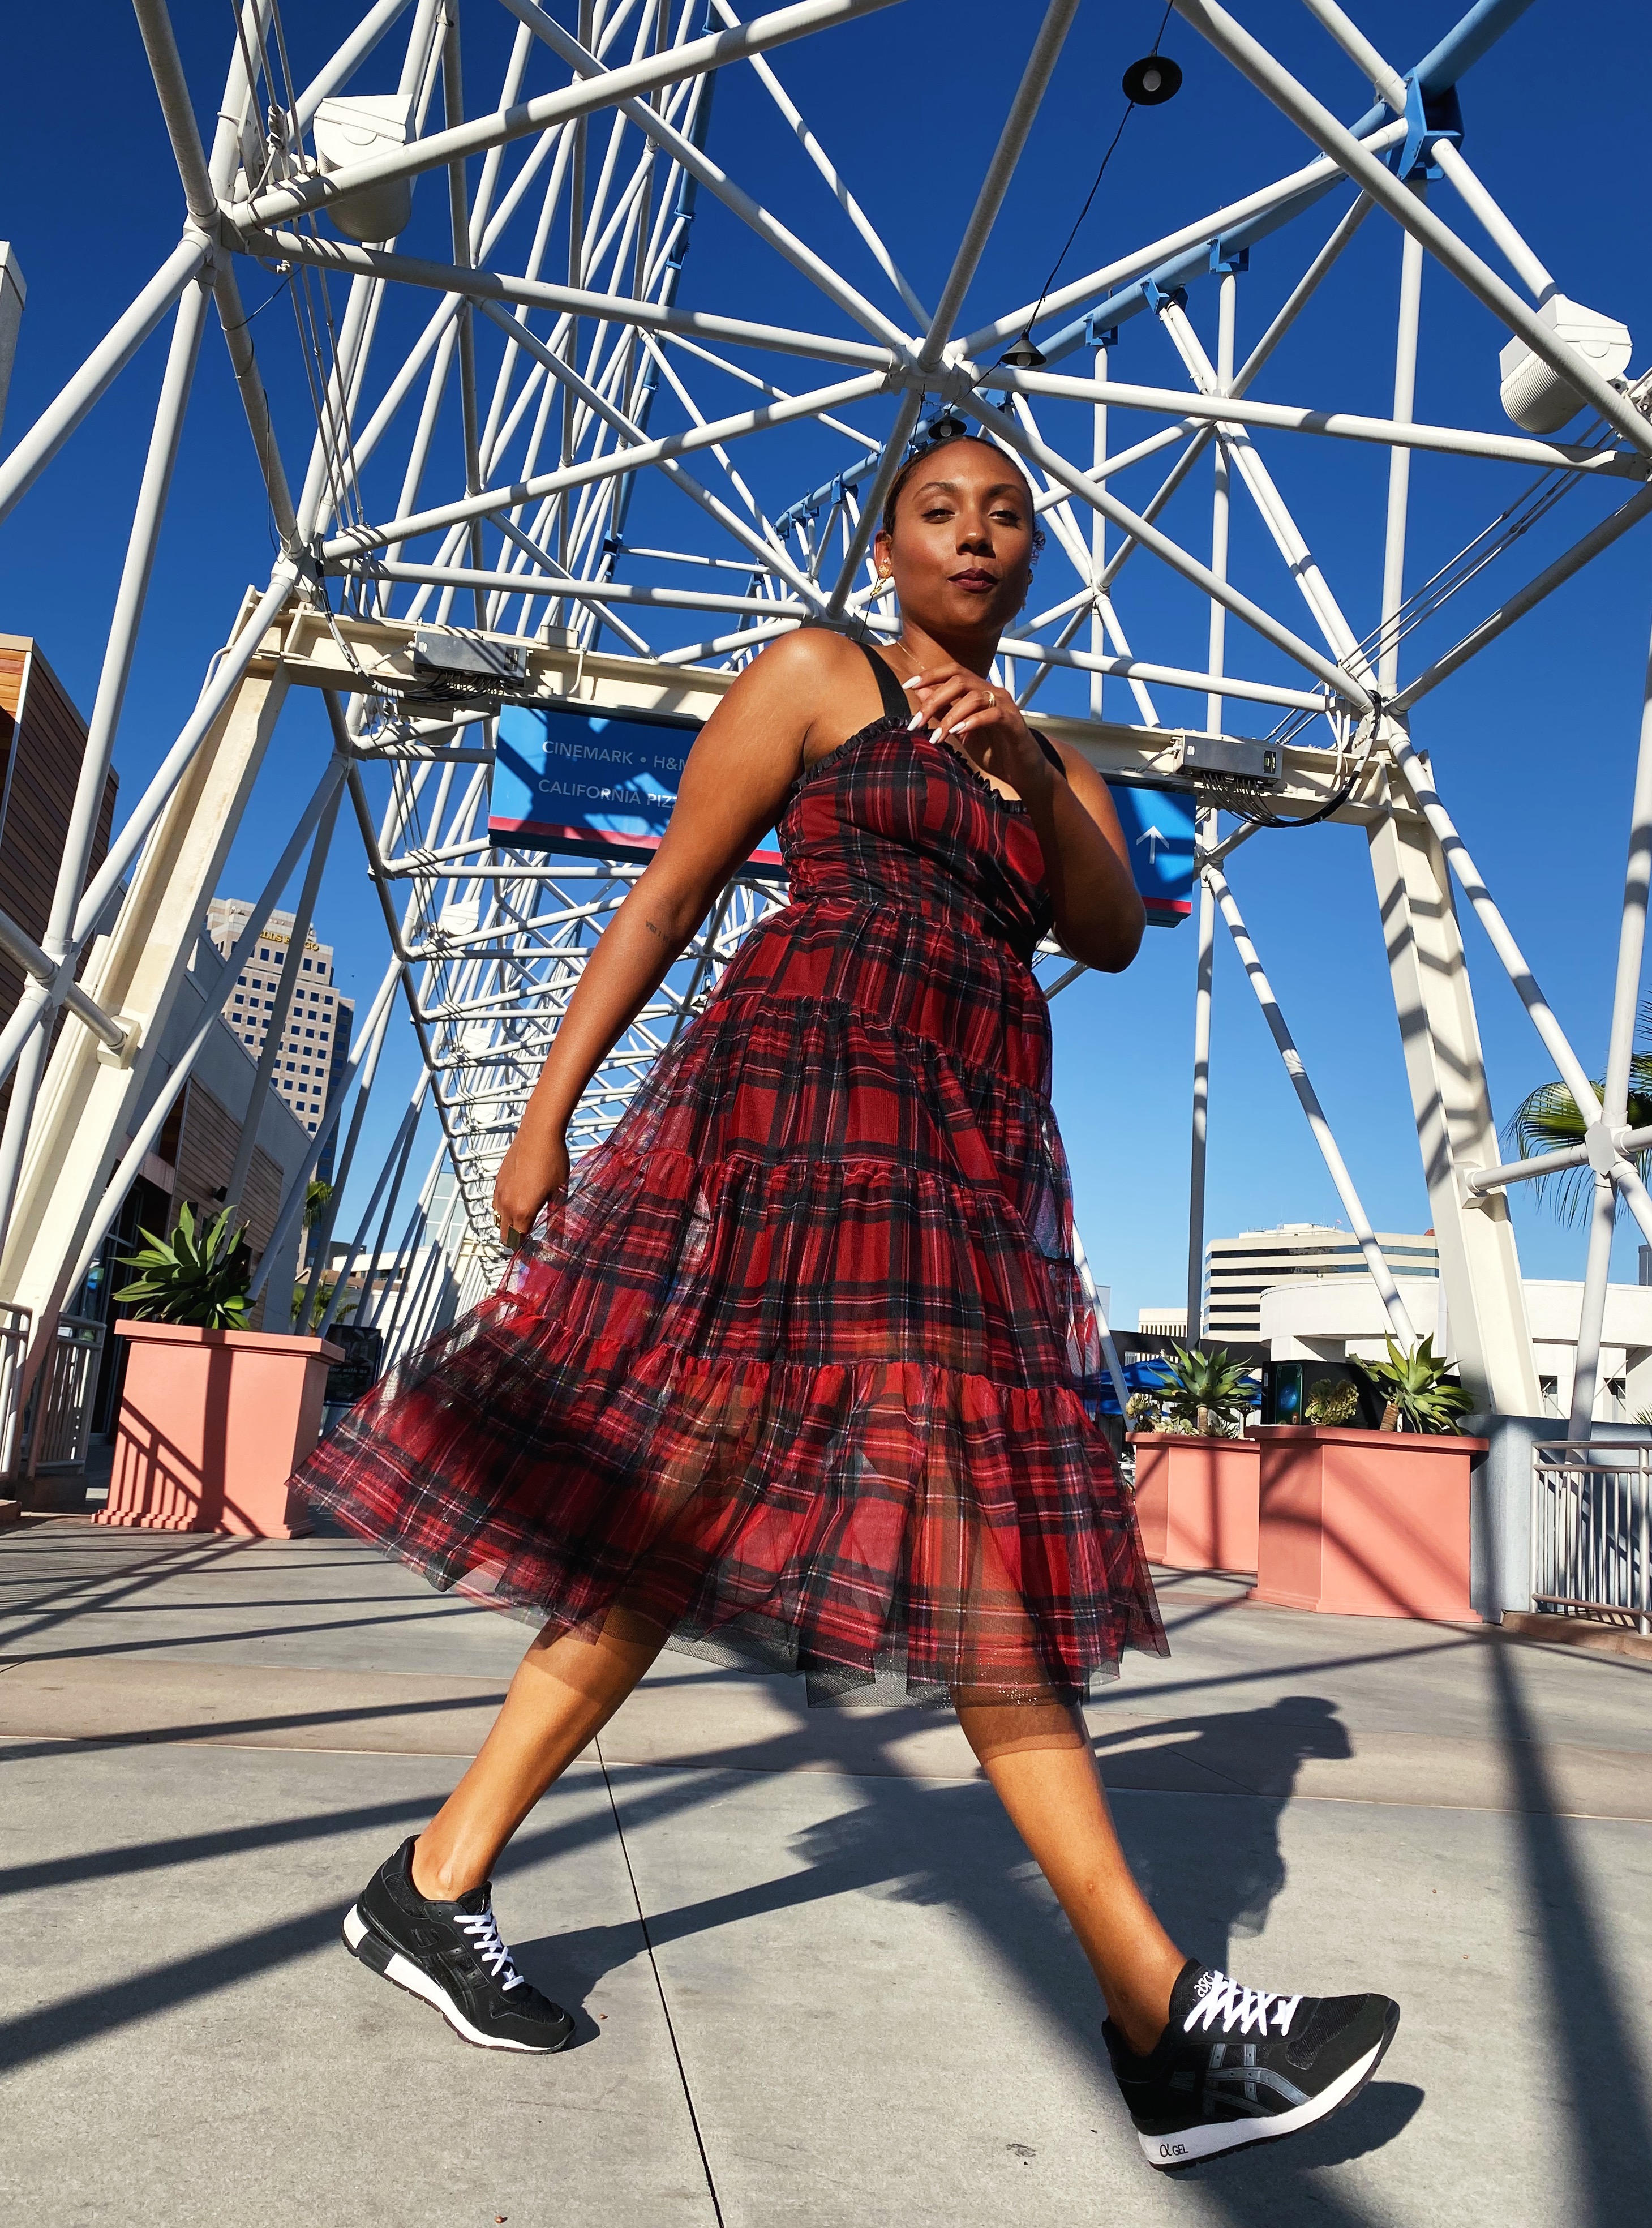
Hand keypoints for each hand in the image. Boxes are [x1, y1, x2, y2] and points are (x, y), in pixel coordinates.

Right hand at [492, 1122, 568, 1248]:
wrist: (538, 1133)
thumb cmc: (552, 1160)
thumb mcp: (559, 1193)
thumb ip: (556, 1219)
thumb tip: (559, 1240)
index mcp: (523, 1211)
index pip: (518, 1241)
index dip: (525, 1250)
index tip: (532, 1253)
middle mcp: (506, 1204)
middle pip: (505, 1234)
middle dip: (516, 1240)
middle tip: (530, 1240)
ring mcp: (499, 1191)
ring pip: (499, 1218)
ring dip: (510, 1224)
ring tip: (527, 1220)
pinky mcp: (498, 1180)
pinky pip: (497, 1203)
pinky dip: (505, 1209)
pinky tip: (520, 1201)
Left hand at [901, 661, 1055, 802]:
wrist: (1021, 771)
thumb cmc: (992, 750)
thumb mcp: (960, 730)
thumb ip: (943, 711)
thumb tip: (920, 693)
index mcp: (978, 691)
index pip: (953, 671)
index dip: (930, 674)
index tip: (907, 685)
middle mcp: (992, 691)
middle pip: (960, 680)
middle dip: (934, 700)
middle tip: (916, 722)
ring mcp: (1005, 705)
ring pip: (974, 696)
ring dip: (950, 716)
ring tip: (936, 737)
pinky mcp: (1014, 722)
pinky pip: (993, 714)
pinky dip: (973, 721)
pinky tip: (958, 733)